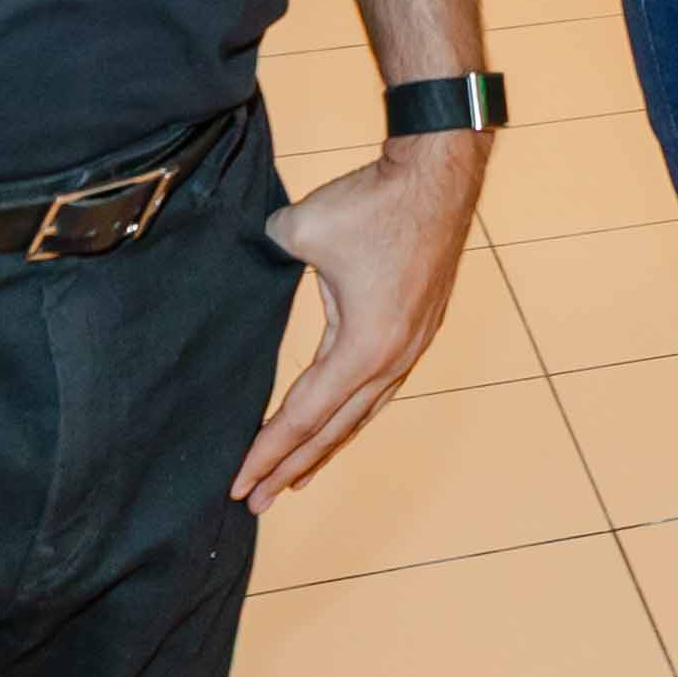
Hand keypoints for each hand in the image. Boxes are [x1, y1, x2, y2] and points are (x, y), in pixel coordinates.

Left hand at [237, 133, 485, 507]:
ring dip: (326, 447)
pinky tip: (342, 422)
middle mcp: (392, 359)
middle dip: (292, 467)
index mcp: (363, 347)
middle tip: (257, 501)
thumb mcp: (298, 231)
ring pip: (362, 414)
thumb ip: (265, 253)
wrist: (438, 175)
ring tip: (296, 477)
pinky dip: (353, 415)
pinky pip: (379, 390)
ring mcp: (411, 347)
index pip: (303, 415)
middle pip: (333, 429)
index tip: (239, 483)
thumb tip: (254, 256)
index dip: (267, 451)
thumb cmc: (373, 203)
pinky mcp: (419, 330)